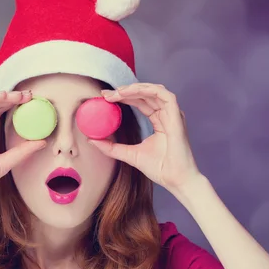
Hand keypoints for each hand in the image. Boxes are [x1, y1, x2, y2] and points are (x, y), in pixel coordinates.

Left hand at [88, 83, 202, 193]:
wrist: (175, 180)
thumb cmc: (160, 169)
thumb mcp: (129, 154)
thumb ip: (111, 147)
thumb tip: (91, 140)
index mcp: (159, 120)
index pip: (140, 102)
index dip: (123, 97)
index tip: (105, 98)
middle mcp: (166, 115)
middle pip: (145, 95)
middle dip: (125, 91)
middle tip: (106, 95)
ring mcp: (173, 114)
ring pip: (154, 90)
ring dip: (134, 88)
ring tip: (117, 93)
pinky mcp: (177, 116)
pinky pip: (164, 95)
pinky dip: (148, 90)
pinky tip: (131, 92)